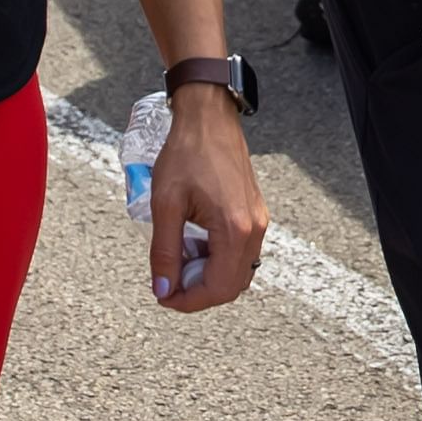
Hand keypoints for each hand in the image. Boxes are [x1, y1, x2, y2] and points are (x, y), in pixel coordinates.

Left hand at [146, 95, 269, 310]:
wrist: (208, 119)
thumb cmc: (187, 153)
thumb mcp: (165, 205)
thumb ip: (164, 252)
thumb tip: (163, 288)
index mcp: (235, 229)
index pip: (217, 287)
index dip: (188, 301)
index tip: (163, 296)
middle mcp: (254, 229)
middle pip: (231, 286)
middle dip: (198, 293)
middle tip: (168, 283)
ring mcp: (258, 222)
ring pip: (238, 272)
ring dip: (207, 276)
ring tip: (178, 261)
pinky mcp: (254, 215)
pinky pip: (240, 253)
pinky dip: (216, 260)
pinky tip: (193, 244)